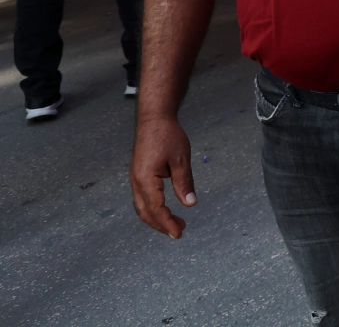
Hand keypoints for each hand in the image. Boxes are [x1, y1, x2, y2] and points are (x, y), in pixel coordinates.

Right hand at [129, 114, 194, 238]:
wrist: (153, 119)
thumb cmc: (168, 136)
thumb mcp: (181, 159)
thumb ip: (184, 183)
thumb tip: (190, 204)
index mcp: (146, 179)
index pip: (156, 209)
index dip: (167, 223)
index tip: (179, 233)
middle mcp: (136, 182)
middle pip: (145, 212)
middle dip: (161, 225)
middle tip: (179, 231)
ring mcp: (135, 179)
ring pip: (141, 207)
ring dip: (156, 218)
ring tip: (174, 223)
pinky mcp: (138, 176)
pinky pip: (141, 199)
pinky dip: (152, 209)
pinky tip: (164, 210)